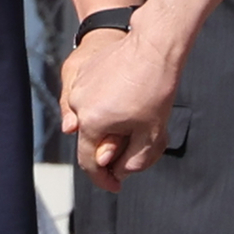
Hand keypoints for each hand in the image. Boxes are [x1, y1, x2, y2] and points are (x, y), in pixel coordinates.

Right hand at [64, 26, 179, 187]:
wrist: (154, 46)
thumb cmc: (155, 88)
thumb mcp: (151, 132)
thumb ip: (134, 159)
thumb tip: (121, 173)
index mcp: (90, 123)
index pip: (89, 162)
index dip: (103, 179)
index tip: (116, 186)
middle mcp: (77, 105)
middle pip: (90, 140)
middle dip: (111, 149)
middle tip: (136, 148)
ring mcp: (79, 87)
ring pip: (91, 118)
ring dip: (110, 126)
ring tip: (137, 117)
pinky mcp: (84, 72)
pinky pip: (93, 99)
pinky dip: (107, 106)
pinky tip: (130, 99)